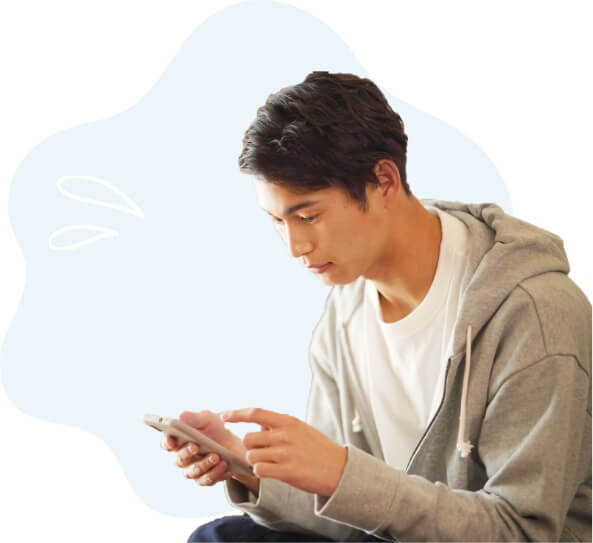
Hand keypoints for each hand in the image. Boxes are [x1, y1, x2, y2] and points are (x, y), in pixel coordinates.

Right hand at [161, 410, 257, 490]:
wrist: (231, 442)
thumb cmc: (213, 428)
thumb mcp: (206, 419)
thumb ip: (194, 418)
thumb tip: (181, 416)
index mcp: (178, 441)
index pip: (166, 444)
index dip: (166, 442)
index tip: (171, 439)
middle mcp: (182, 458)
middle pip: (179, 459)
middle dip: (187, 453)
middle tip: (196, 446)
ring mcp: (193, 470)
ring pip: (193, 472)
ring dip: (204, 464)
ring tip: (216, 455)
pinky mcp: (205, 478)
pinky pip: (207, 479)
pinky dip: (216, 472)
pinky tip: (224, 464)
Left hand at [221, 408, 347, 496]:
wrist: (339, 469)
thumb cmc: (317, 448)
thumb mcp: (300, 429)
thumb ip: (279, 426)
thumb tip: (257, 425)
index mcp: (288, 421)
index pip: (255, 413)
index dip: (236, 414)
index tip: (224, 416)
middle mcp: (285, 435)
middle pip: (248, 438)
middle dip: (249, 446)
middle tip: (259, 451)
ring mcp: (286, 453)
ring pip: (252, 455)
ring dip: (255, 460)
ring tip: (268, 462)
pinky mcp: (287, 472)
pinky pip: (259, 470)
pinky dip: (261, 471)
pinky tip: (270, 471)